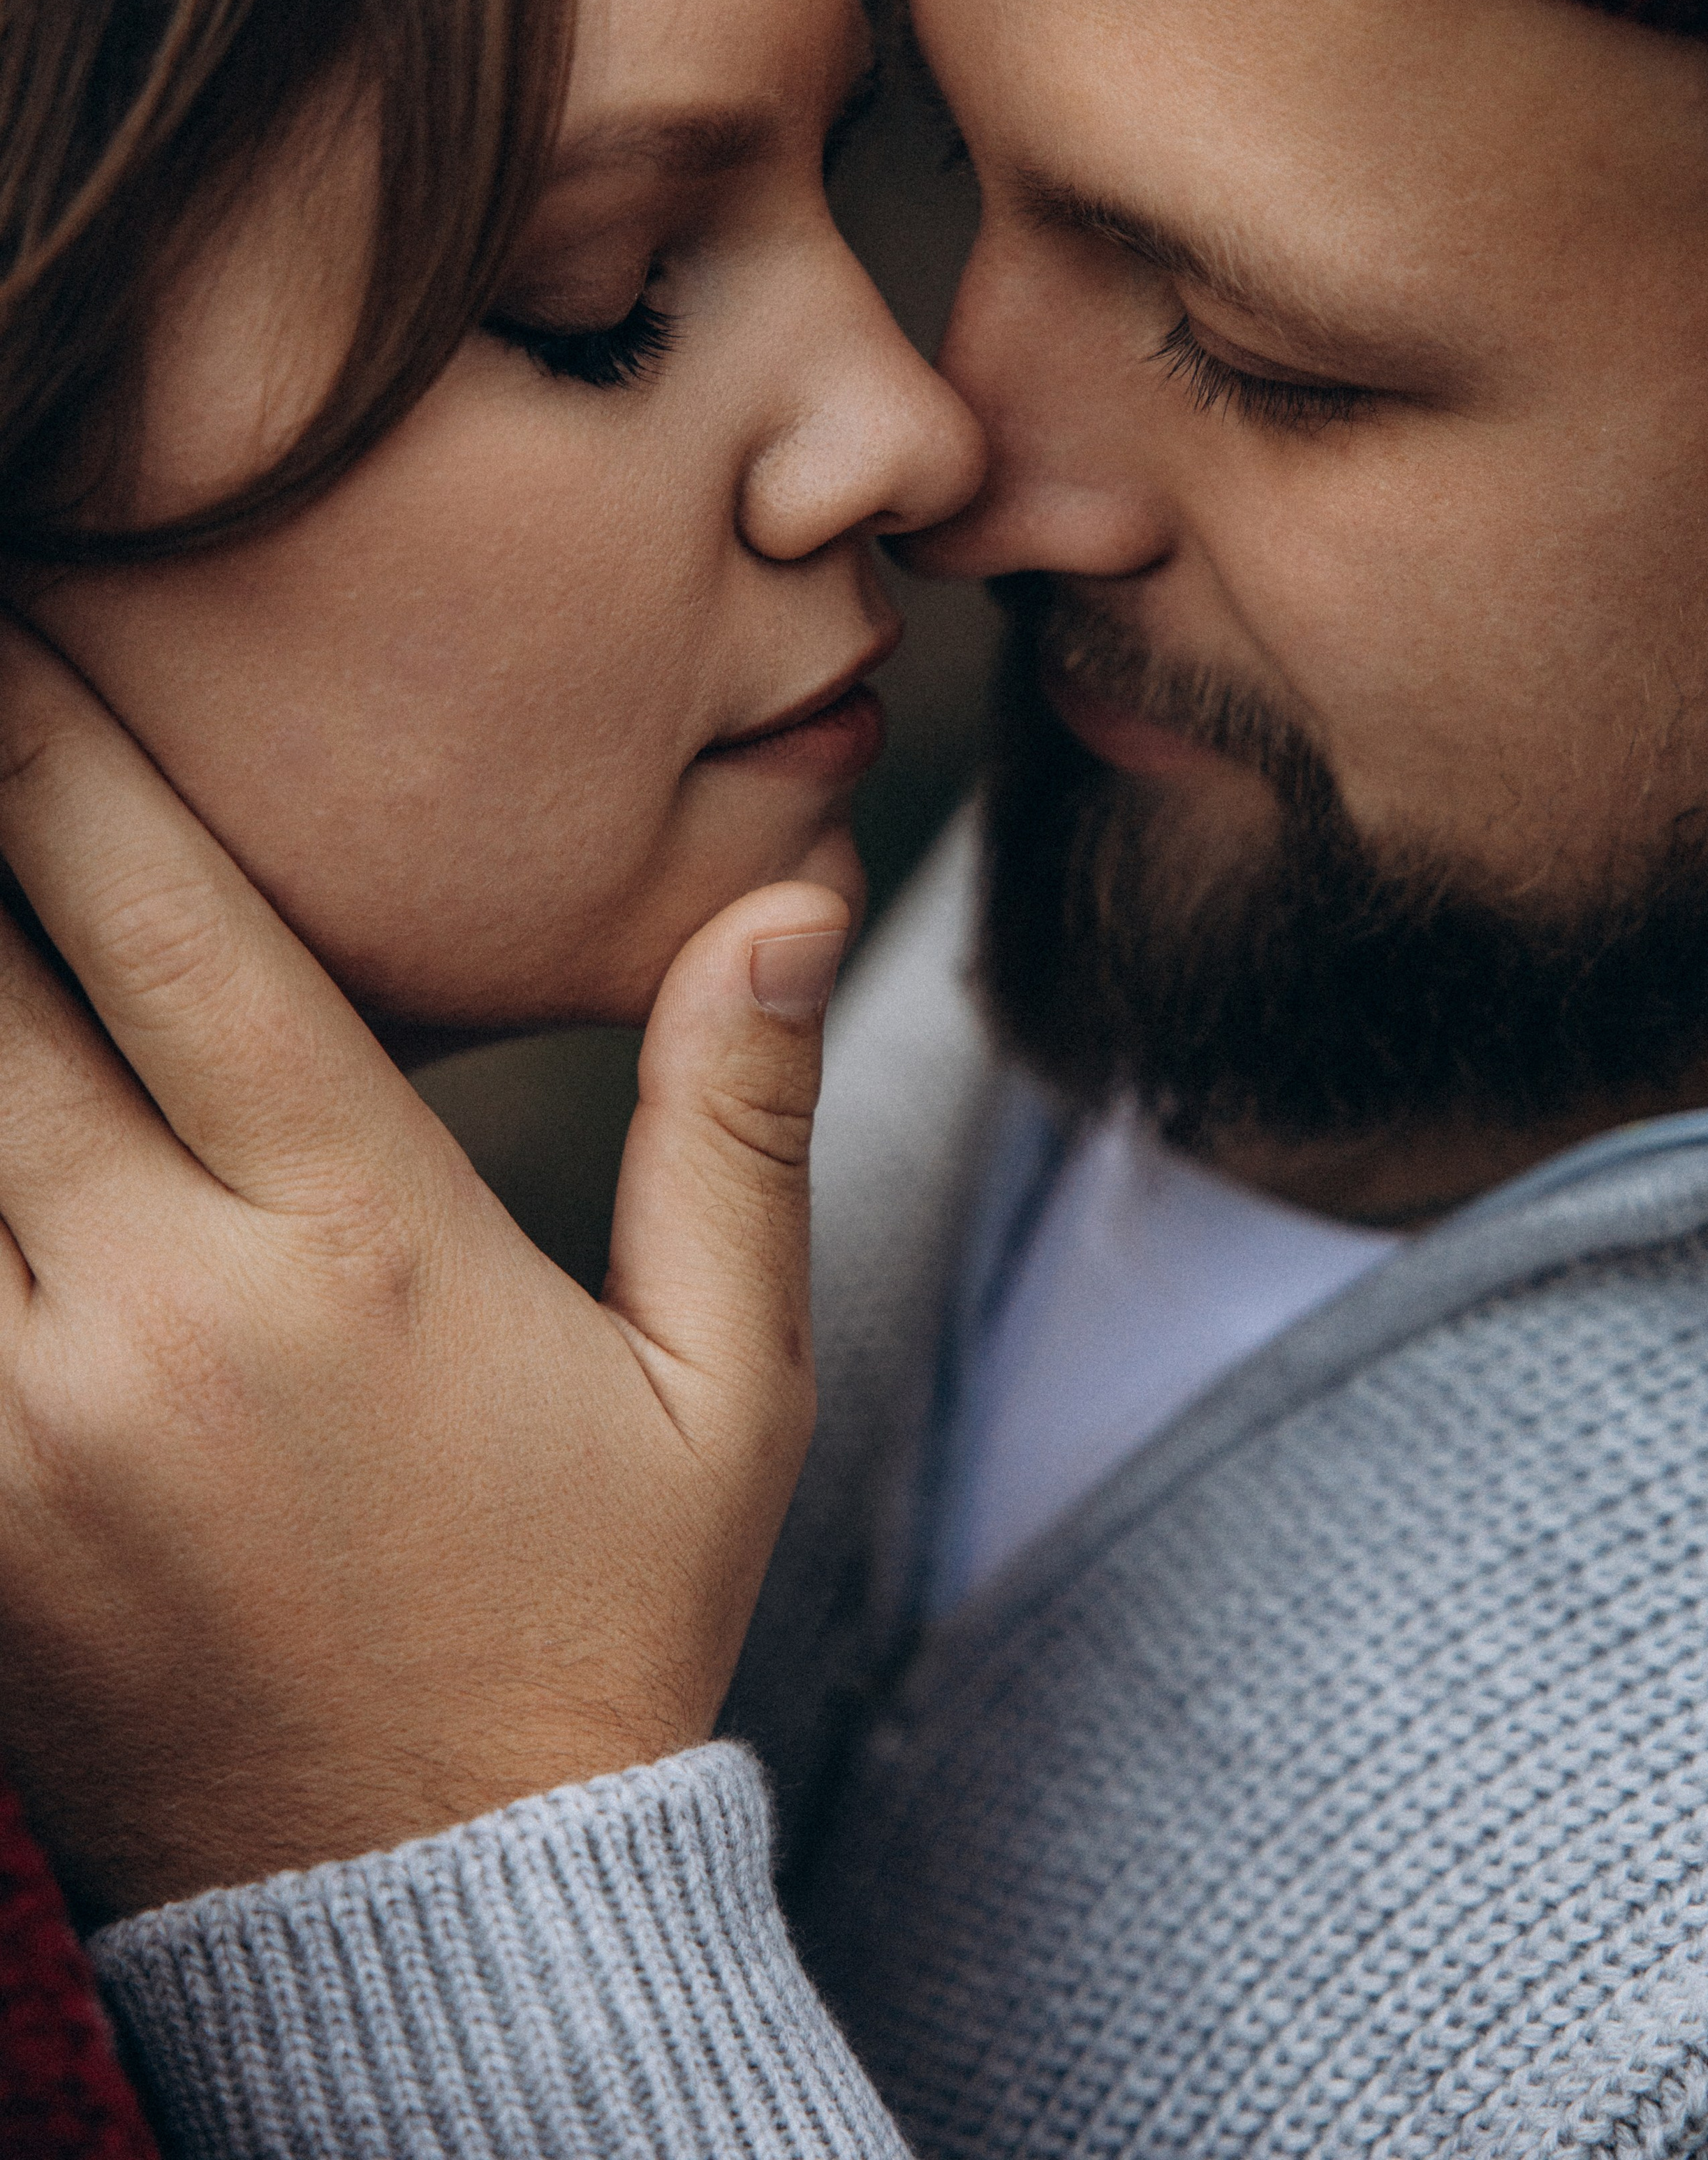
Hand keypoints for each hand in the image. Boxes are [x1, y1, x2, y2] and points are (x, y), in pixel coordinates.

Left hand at [0, 617, 847, 1921]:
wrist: (439, 1908)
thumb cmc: (596, 1616)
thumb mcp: (723, 1379)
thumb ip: (734, 1123)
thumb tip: (783, 906)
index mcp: (363, 1246)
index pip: (180, 939)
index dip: (68, 766)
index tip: (17, 647)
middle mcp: (165, 1314)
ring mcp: (26, 1429)